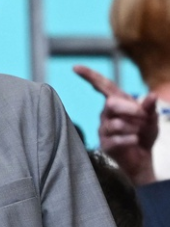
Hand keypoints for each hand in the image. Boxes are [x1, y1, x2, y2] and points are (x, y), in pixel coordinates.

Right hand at [74, 64, 158, 185]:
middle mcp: (106, 113)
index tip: (75, 67)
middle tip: (144, 118)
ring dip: (134, 128)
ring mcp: (103, 129)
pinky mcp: (104, 144)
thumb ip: (150, 108)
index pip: (102, 86)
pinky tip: (135, 141)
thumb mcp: (151, 119)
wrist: (142, 159)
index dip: (89, 76)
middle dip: (130, 110)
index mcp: (116, 102)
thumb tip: (152, 95)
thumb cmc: (144, 135)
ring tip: (138, 133)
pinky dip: (131, 140)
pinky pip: (117, 139)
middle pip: (111, 104)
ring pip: (116, 124)